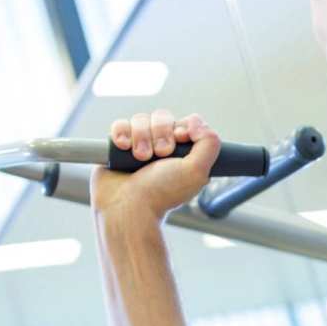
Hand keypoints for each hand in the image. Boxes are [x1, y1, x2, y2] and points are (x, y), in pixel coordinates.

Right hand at [90, 110, 221, 224]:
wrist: (128, 207)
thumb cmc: (160, 195)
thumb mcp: (197, 172)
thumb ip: (208, 144)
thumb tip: (197, 122)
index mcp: (181, 156)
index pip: (184, 123)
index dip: (182, 127)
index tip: (179, 140)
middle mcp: (160, 150)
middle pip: (162, 118)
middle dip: (161, 133)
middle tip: (159, 155)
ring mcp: (138, 147)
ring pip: (141, 120)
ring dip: (141, 136)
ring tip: (140, 158)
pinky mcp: (117, 148)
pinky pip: (120, 125)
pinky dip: (122, 133)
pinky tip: (124, 148)